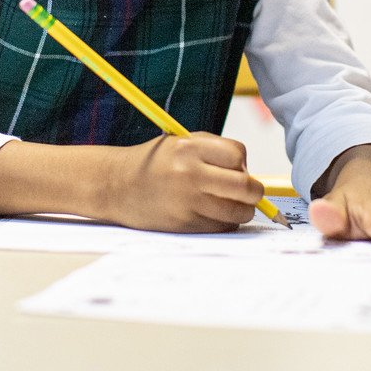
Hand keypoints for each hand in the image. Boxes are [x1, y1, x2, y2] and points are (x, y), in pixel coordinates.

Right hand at [100, 134, 264, 232]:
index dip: (241, 163)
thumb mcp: (181, 143)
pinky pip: (222, 227)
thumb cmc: (154, 163)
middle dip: (254, 191)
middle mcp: (190, 175)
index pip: (238, 155)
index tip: (236, 168)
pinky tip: (213, 214)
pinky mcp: (185, 225)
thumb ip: (214, 152)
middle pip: (246, 187)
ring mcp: (188, 202)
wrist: (117, 185)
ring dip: (242, 210)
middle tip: (250, 192)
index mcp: (189, 148)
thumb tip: (249, 174)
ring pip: (239, 212)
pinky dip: (225, 222)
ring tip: (231, 204)